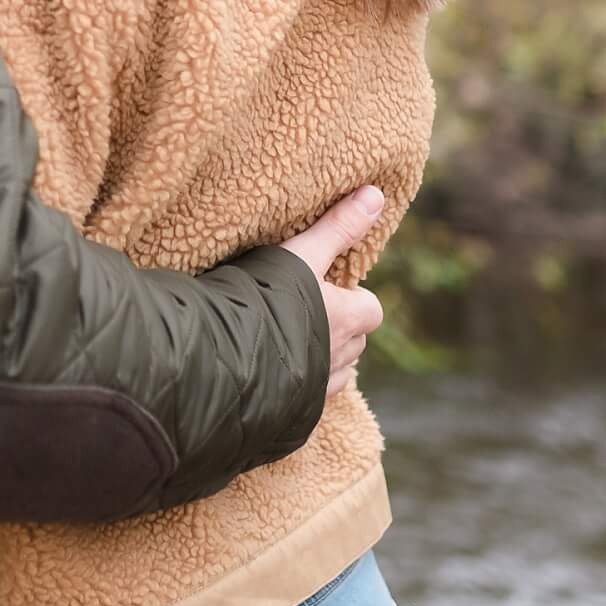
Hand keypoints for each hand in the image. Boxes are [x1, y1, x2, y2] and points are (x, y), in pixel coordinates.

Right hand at [277, 185, 386, 398]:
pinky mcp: (293, 410)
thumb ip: (337, 227)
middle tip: (302, 312)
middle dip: (337, 330)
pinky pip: (305, 399)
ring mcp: (318, 387)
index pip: (371, 309)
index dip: (354, 299)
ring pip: (333, 372)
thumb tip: (376, 194)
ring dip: (318, 360)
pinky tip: (269, 373)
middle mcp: (341, 356)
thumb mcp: (301, 254)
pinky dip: (296, 387)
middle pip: (354, 342)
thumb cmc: (268, 300)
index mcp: (349, 318)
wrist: (229, 360)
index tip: (326, 289)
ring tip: (284, 342)